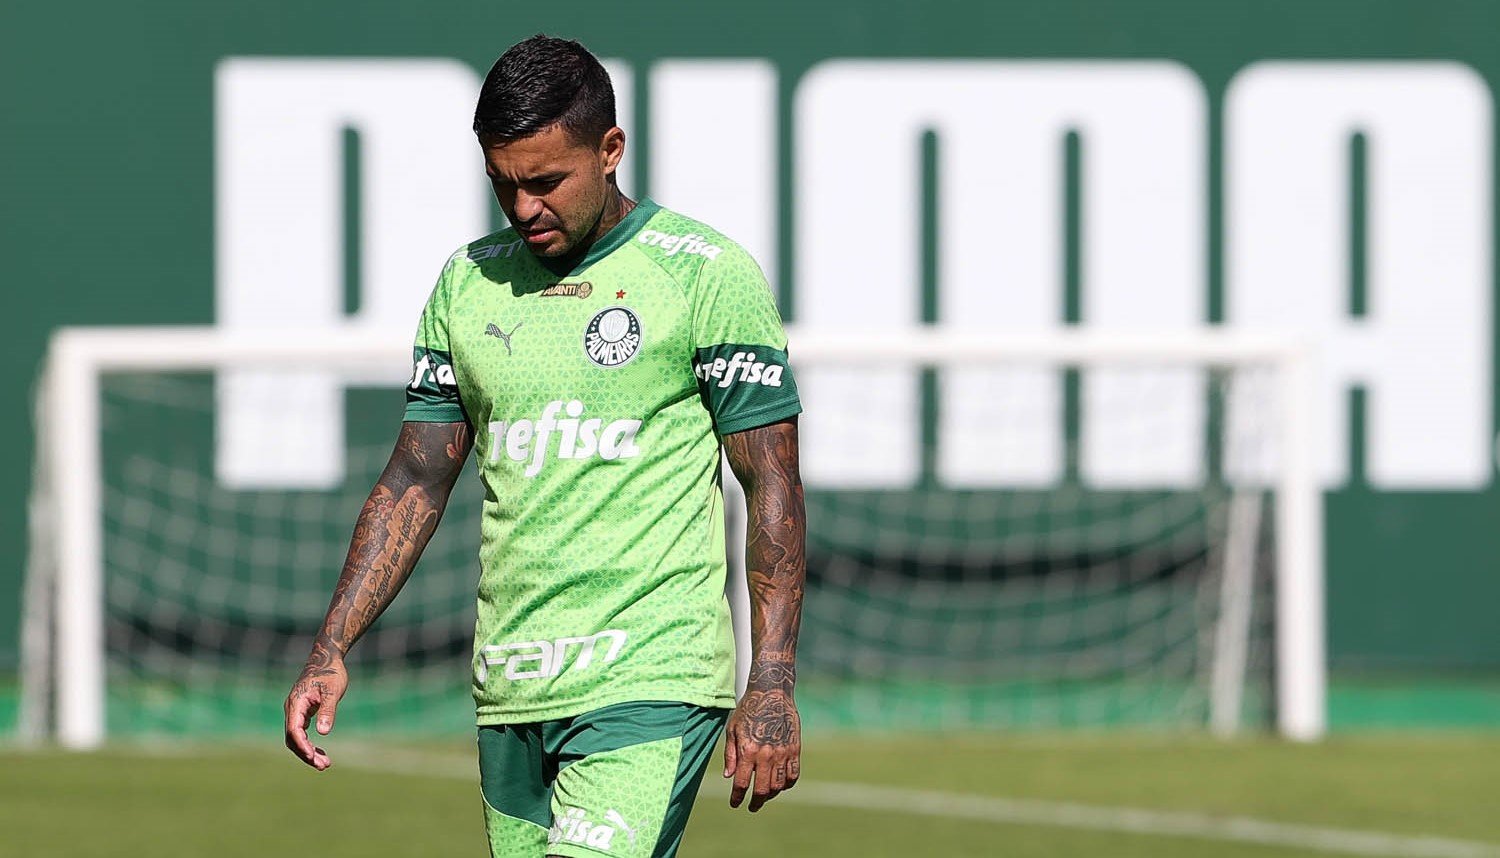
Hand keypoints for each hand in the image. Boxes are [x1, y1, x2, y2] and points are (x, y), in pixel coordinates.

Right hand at [283, 643, 346, 770]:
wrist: (326, 659)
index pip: (294, 730)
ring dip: (307, 752)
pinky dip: (309, 744)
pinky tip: (319, 752)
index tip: (313, 757)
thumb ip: (327, 710)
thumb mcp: (332, 691)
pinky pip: (301, 733)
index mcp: (296, 703)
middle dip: (306, 753)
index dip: (302, 745)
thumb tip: (323, 733)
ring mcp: (296, 711)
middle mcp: (292, 709)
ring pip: (296, 738)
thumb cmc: (331, 673)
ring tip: (324, 764)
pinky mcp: (302, 713)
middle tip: (323, 765)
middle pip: (293, 738)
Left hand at [723, 689, 800, 810]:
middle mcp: (766, 754)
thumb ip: (730, 755)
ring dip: (771, 795)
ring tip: (765, 795)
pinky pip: (793, 774)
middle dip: (756, 802)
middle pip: (762, 790)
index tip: (735, 804)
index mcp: (748, 750)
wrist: (772, 692)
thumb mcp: (732, 729)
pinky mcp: (794, 748)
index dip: (737, 798)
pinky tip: (781, 785)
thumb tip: (729, 776)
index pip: (742, 783)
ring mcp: (783, 752)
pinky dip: (787, 784)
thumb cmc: (748, 709)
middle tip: (752, 806)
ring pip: (779, 785)